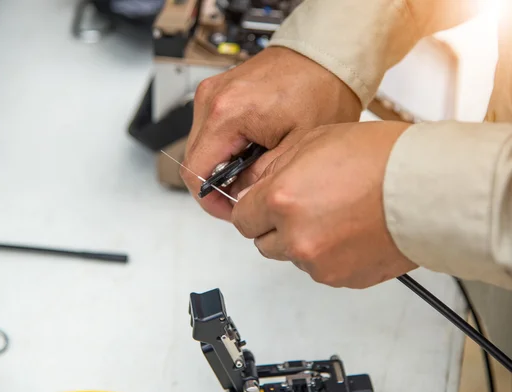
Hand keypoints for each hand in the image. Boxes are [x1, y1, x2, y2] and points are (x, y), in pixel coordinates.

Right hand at [181, 46, 361, 220]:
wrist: (325, 55)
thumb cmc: (320, 89)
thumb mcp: (295, 149)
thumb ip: (259, 179)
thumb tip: (239, 196)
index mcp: (226, 113)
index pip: (195, 172)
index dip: (211, 199)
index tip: (231, 209)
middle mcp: (211, 99)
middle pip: (193, 161)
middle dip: (218, 184)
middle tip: (247, 194)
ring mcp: (212, 93)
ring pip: (200, 147)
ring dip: (221, 165)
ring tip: (253, 169)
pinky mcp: (218, 92)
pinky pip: (210, 131)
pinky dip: (225, 147)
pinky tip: (251, 150)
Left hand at [231, 122, 418, 288]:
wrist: (431, 189)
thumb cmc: (382, 159)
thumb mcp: (314, 142)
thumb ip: (274, 169)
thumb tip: (254, 186)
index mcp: (281, 200)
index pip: (241, 219)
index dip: (252, 208)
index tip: (262, 204)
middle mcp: (295, 237)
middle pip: (263, 243)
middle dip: (274, 226)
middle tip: (303, 205)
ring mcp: (320, 263)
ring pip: (293, 257)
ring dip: (302, 240)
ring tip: (334, 214)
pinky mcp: (344, 279)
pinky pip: (322, 269)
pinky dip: (329, 254)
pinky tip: (350, 229)